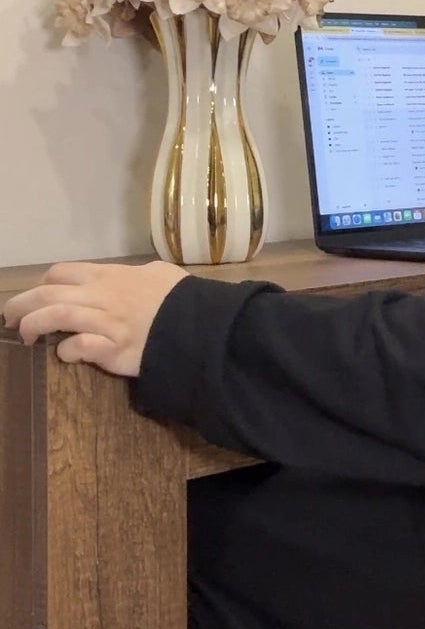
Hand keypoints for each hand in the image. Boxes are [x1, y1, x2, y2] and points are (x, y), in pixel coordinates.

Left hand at [1, 260, 187, 375]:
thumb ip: (141, 274)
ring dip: (33, 326)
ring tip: (24, 337)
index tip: (38, 297)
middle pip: (48, 293)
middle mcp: (102, 296)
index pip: (62, 273)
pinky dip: (67, 350)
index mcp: (110, 276)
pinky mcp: (114, 348)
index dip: (42, 285)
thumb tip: (139, 275)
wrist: (201, 325)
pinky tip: (65, 355)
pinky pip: (79, 346)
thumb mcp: (161, 274)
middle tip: (9, 319)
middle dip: (20, 305)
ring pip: (55, 315)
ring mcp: (106, 322)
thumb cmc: (182, 299)